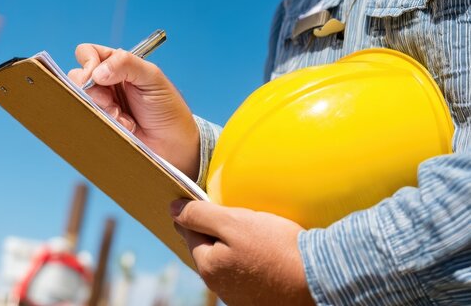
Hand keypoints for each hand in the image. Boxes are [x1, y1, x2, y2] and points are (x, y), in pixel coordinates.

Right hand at [68, 43, 199, 179]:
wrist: (173, 143)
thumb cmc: (167, 108)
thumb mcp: (152, 78)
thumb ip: (126, 64)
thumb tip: (97, 72)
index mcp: (117, 65)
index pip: (88, 53)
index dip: (88, 63)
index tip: (98, 76)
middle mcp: (106, 83)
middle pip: (77, 78)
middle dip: (93, 91)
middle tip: (111, 101)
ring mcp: (102, 104)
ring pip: (81, 100)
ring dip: (103, 109)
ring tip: (123, 117)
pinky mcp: (102, 123)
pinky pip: (88, 120)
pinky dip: (107, 124)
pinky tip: (125, 127)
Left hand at [170, 199, 313, 305]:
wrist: (321, 279)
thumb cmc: (278, 248)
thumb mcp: (235, 223)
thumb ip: (201, 215)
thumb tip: (173, 210)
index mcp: (208, 265)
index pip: (189, 231)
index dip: (197, 212)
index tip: (205, 200)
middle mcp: (219, 285)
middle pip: (208, 247)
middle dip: (214, 229)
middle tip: (231, 212)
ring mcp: (239, 294)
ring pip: (227, 259)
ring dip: (232, 243)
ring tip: (251, 230)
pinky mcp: (259, 297)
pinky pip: (246, 270)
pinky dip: (249, 257)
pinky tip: (264, 250)